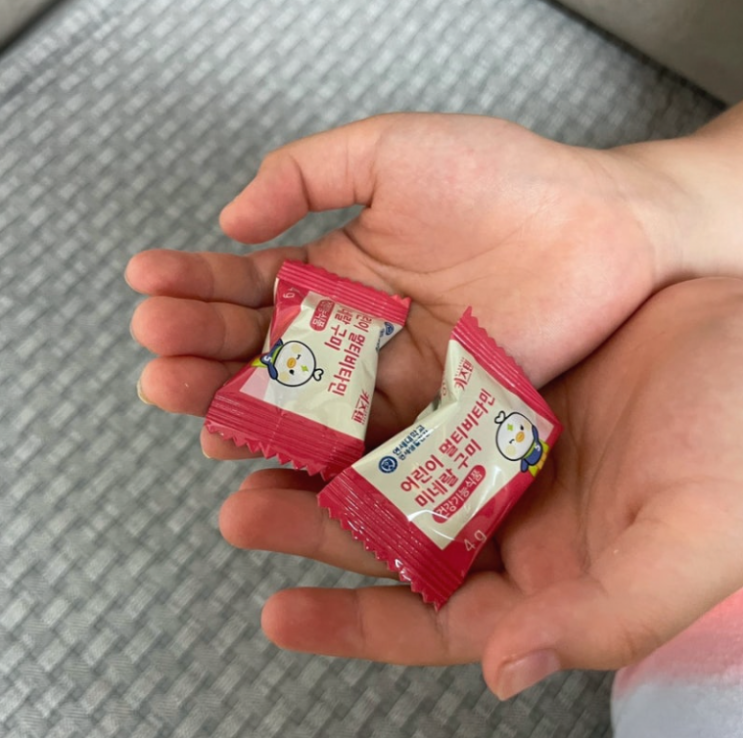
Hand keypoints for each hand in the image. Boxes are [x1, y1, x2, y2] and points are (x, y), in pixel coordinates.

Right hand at [127, 113, 687, 454]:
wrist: (602, 230)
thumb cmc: (502, 178)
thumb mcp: (391, 151)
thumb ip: (307, 174)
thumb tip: (231, 217)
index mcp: (340, 267)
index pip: (250, 283)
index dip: (194, 284)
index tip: (144, 283)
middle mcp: (356, 330)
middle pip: (261, 349)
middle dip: (199, 348)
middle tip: (153, 353)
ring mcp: (389, 378)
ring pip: (298, 399)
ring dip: (233, 398)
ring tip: (179, 394)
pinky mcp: (429, 417)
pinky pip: (358, 437)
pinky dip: (306, 445)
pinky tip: (255, 445)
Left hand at [218, 277, 742, 698]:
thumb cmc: (741, 447)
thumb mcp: (687, 541)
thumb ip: (605, 616)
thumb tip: (505, 670)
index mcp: (552, 577)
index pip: (436, 618)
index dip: (358, 624)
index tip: (281, 617)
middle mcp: (517, 519)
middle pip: (397, 537)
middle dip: (318, 529)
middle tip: (242, 510)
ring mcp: (506, 450)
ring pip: (396, 465)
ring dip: (329, 462)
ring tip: (255, 453)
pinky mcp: (503, 387)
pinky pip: (421, 399)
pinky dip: (373, 400)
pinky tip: (326, 389)